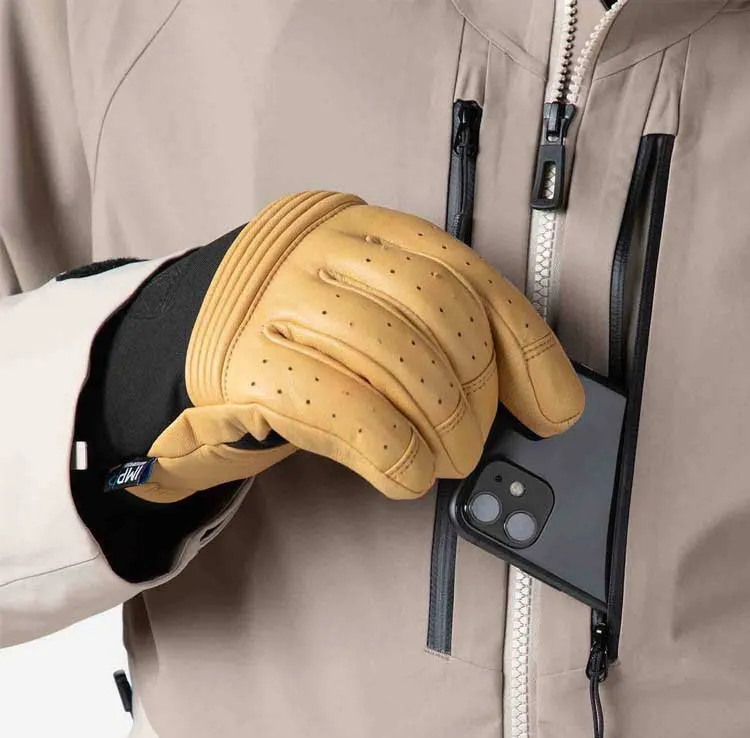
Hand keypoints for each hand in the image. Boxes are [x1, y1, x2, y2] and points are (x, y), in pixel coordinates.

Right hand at [114, 191, 583, 501]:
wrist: (170, 358)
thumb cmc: (294, 348)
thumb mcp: (365, 320)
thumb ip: (434, 342)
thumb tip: (531, 406)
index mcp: (362, 227)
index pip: (467, 275)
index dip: (525, 347)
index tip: (556, 409)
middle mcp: (319, 246)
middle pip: (438, 311)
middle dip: (477, 394)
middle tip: (475, 445)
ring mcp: (275, 297)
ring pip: (397, 355)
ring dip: (442, 427)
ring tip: (444, 463)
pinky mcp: (242, 361)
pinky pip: (347, 407)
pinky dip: (394, 452)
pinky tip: (405, 475)